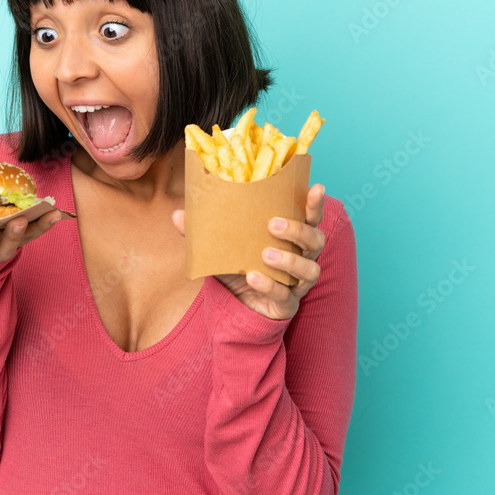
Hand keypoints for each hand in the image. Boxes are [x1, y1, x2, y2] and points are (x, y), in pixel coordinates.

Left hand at [172, 184, 326, 319]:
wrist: (236, 307)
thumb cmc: (237, 268)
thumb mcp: (220, 248)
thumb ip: (202, 232)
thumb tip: (178, 215)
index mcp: (291, 237)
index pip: (310, 216)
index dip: (314, 203)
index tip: (316, 187)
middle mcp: (301, 257)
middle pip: (315, 240)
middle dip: (298, 230)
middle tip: (273, 224)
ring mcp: (297, 283)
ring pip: (309, 269)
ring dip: (289, 259)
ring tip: (266, 254)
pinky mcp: (288, 304)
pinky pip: (286, 295)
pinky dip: (270, 285)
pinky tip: (253, 277)